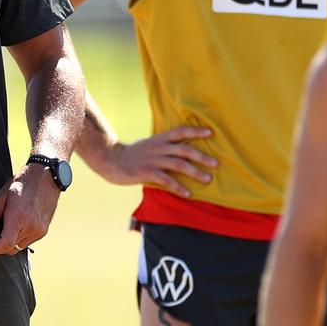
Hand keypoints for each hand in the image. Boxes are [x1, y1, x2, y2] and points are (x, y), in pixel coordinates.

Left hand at [0, 162, 61, 255]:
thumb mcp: (2, 195)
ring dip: (10, 242)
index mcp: (19, 216)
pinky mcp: (44, 231)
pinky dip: (20, 238)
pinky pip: (28, 242)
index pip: (5, 244)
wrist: (46, 177)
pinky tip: (17, 225)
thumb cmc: (25, 182)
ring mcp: (39, 230)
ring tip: (6, 227)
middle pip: (11, 248)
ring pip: (19, 246)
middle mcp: (31, 226)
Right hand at [101, 127, 215, 195]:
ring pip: (178, 164)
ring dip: (195, 172)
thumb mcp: (149, 145)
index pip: (180, 131)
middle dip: (201, 156)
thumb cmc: (133, 154)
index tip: (211, 132)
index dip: (195, 131)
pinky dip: (179, 187)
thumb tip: (182, 149)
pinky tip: (188, 194)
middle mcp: (158, 147)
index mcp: (159, 139)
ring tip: (208, 179)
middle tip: (216, 163)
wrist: (111, 160)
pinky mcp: (147, 172)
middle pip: (183, 150)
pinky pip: (166, 180)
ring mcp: (153, 160)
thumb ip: (164, 146)